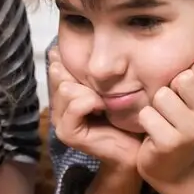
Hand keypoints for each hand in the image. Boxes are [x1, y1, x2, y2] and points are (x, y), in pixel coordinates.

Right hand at [48, 46, 141, 172]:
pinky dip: (91, 102)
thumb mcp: (106, 85)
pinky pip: (76, 104)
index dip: (76, 63)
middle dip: (83, 77)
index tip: (96, 76)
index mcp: (62, 93)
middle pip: (59, 73)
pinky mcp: (68, 133)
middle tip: (102, 93)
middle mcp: (56, 106)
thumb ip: (88, 70)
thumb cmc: (126, 114)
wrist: (137, 147)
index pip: (56, 64)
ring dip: (90, 91)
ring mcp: (59, 121)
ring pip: (66, 88)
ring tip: (103, 103)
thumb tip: (65, 46)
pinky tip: (102, 109)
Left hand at [136, 53, 193, 184]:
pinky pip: (147, 114)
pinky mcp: (170, 142)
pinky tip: (153, 130)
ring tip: (162, 117)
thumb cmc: (183, 122)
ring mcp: (192, 130)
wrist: (173, 165)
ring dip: (155, 105)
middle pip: (185, 77)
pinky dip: (146, 119)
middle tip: (171, 104)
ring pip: (162, 95)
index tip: (187, 89)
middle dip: (170, 87)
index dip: (190, 71)